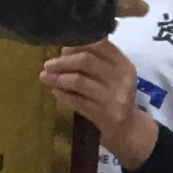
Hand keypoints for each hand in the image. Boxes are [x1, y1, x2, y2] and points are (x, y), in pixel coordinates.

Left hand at [40, 39, 157, 164]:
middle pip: (86, 61)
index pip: (99, 44)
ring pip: (79, 81)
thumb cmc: (114, 96)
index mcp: (124, 64)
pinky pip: (77, 102)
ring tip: (44, 77)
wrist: (128, 129)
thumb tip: (64, 48)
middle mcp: (122, 79)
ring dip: (58, 78)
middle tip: (48, 64)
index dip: (77, 43)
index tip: (62, 48)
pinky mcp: (105, 116)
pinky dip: (62, 95)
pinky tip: (54, 91)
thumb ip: (95, 60)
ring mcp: (114, 99)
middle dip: (62, 62)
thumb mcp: (113, 75)